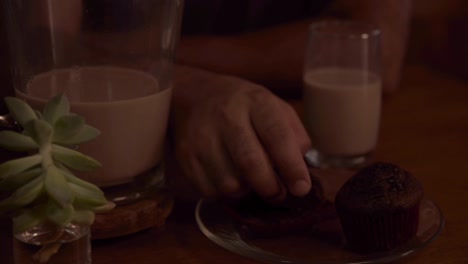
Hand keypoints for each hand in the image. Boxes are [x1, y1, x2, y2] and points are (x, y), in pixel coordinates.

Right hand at [171, 66, 310, 200]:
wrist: (197, 96)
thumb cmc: (245, 106)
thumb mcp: (275, 107)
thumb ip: (294, 135)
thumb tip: (301, 170)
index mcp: (256, 102)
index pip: (277, 136)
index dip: (292, 167)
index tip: (301, 188)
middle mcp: (227, 116)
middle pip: (250, 164)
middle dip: (270, 188)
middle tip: (278, 194)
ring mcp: (202, 137)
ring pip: (230, 184)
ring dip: (247, 192)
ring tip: (252, 182)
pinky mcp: (185, 156)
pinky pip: (210, 191)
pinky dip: (226, 194)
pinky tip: (231, 179)